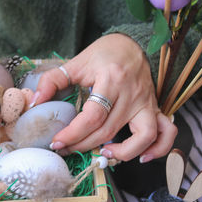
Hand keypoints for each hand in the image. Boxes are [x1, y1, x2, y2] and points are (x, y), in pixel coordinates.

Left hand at [36, 34, 176, 160]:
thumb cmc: (103, 54)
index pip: (92, 116)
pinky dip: (158, 149)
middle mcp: (132, 94)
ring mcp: (146, 102)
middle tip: (66, 149)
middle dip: (83, 145)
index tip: (57, 142)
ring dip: (123, 153)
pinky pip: (165, 133)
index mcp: (110, 79)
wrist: (131, 44)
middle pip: (109, 130)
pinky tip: (141, 157)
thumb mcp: (75, 63)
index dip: (73, 133)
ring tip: (102, 155)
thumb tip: (35, 102)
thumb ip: (52, 81)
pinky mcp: (154, 108)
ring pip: (143, 136)